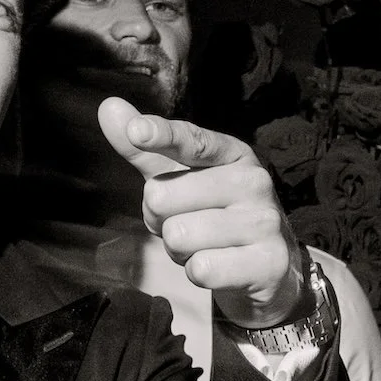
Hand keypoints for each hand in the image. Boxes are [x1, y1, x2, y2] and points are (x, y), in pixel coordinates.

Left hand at [98, 98, 304, 324]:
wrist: (271, 266)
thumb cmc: (216, 214)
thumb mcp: (181, 179)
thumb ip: (145, 150)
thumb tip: (109, 107)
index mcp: (232, 154)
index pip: (192, 141)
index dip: (162, 137)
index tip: (138, 132)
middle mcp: (253, 182)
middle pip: (163, 196)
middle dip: (159, 220)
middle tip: (185, 224)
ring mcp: (264, 222)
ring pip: (179, 236)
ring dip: (179, 250)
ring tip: (203, 247)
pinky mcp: (268, 262)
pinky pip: (202, 268)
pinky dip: (197, 273)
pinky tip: (217, 267)